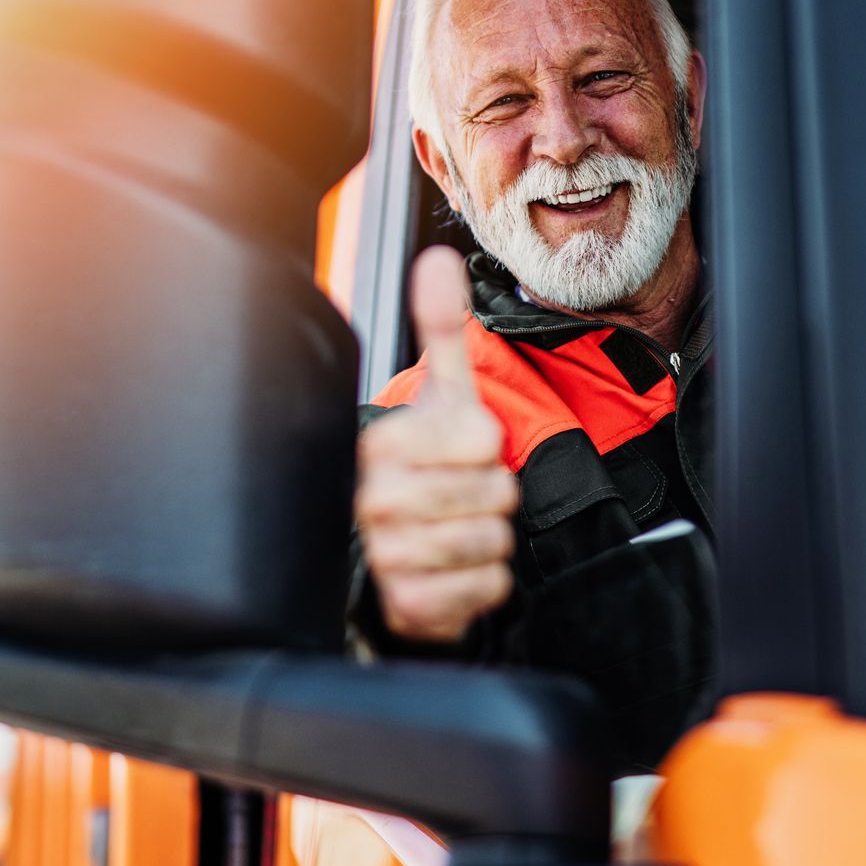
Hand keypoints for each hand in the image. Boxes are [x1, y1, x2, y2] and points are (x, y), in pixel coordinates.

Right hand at [355, 247, 518, 641]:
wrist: (388, 556)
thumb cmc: (424, 467)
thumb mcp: (437, 396)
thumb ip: (440, 328)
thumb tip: (439, 259)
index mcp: (380, 443)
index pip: (480, 437)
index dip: (485, 445)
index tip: (459, 451)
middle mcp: (372, 499)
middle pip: (493, 492)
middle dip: (491, 495)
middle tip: (461, 494)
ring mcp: (386, 556)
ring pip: (493, 542)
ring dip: (490, 539)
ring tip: (457, 529)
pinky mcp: (406, 606)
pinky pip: (486, 588)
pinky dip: (485, 582)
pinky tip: (455, 571)